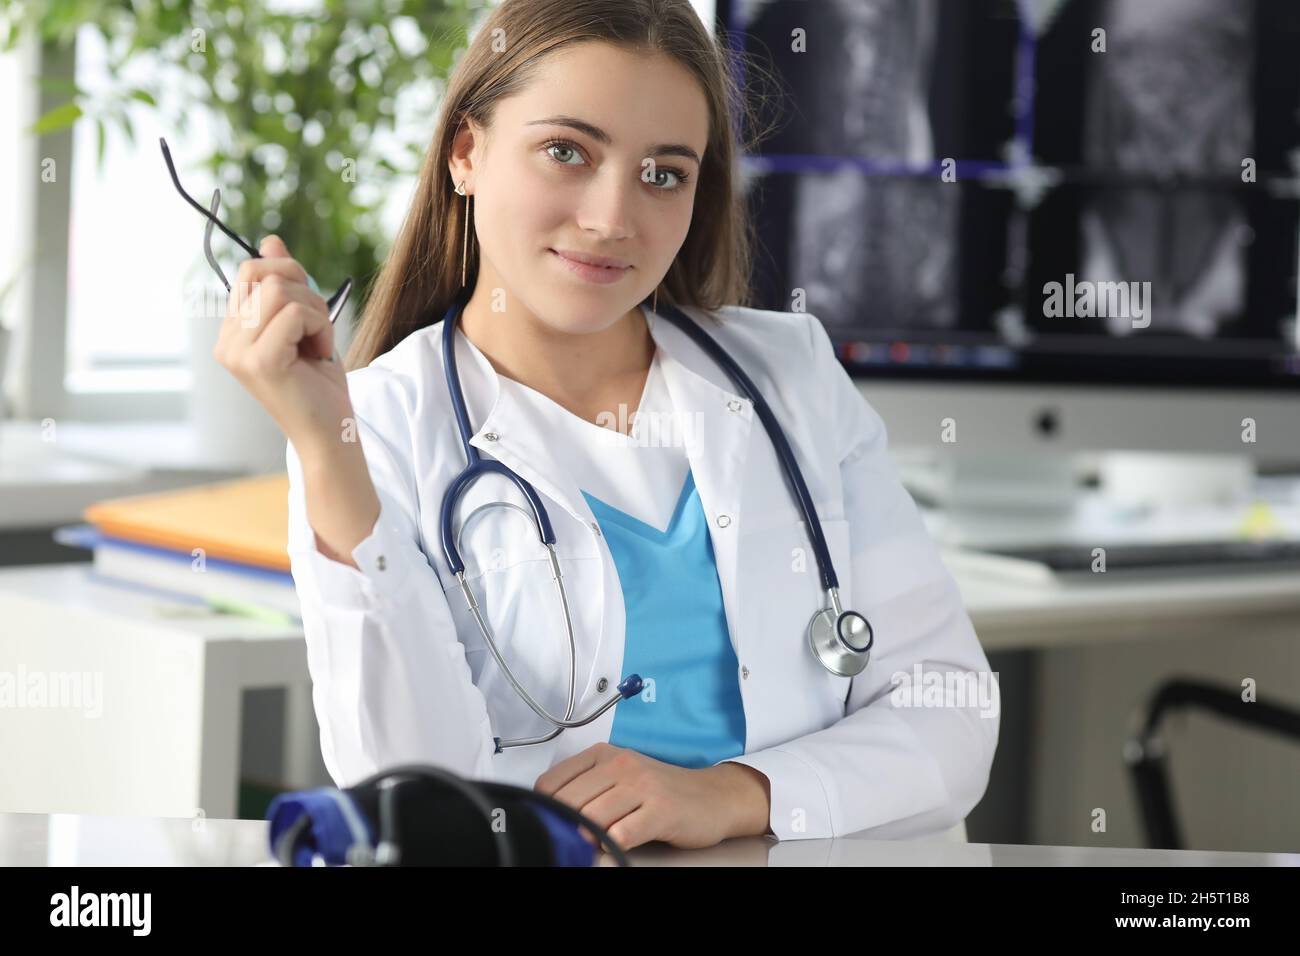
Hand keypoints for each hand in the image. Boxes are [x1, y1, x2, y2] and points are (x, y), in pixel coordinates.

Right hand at [213, 235, 352, 455]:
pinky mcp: (259, 362)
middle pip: (261, 272)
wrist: (330, 432)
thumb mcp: (303, 324)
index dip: (289, 275)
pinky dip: (319, 327)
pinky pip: (293, 313)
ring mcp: (238, 353)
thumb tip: (271, 241)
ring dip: (315, 312)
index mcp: (232, 333)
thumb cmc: (318, 383)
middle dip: (303, 287)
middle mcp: (226, 342)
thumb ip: (284, 285)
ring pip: (280, 291)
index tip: (309, 309)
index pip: (250, 271)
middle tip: (317, 325)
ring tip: (317, 342)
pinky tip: (319, 353)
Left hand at [534, 742, 770, 850]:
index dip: (543, 808)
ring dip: (584, 837)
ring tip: (587, 846)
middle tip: (563, 842)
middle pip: (569, 801)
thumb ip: (586, 790)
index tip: (547, 824)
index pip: (552, 782)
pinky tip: (614, 846)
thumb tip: (546, 815)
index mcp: (603, 754)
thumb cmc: (660, 791)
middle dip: (561, 826)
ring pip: (593, 816)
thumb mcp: (619, 779)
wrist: (713, 796)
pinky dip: (612, 844)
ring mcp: (642, 786)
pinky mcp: (661, 810)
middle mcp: (621, 765)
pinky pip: (624, 833)